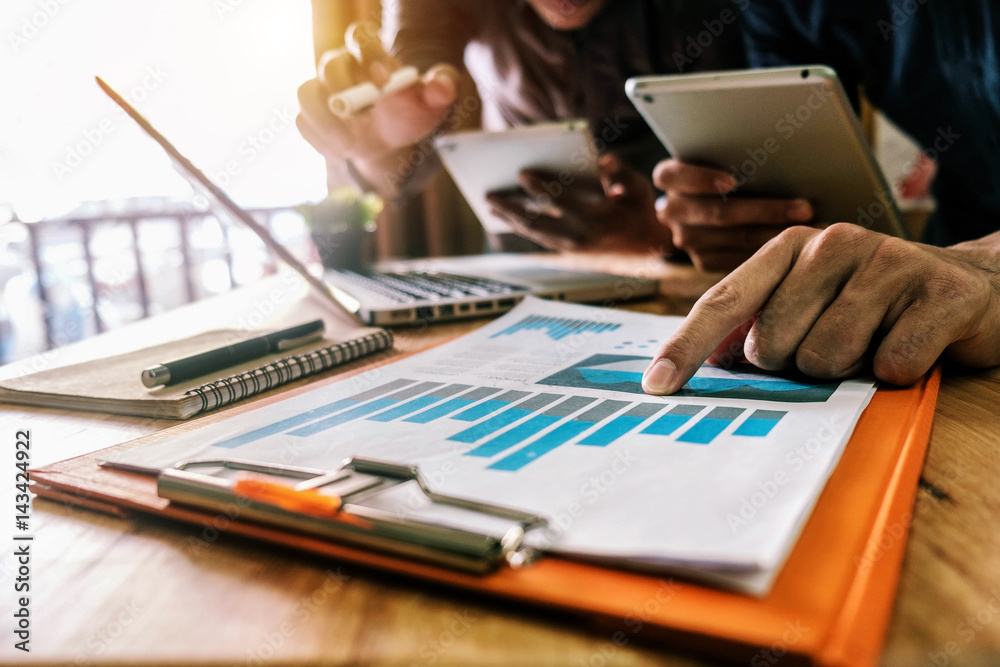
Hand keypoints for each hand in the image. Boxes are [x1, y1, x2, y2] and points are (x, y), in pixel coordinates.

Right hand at [296, 23, 460, 191]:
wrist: (390, 142)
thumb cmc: (410, 114)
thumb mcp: (432, 103)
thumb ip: (442, 89)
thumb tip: (442, 87)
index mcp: (370, 54)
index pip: (361, 37)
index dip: (369, 55)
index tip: (384, 83)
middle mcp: (339, 66)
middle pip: (329, 64)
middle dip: (343, 91)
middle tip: (360, 119)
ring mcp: (320, 90)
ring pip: (307, 94)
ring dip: (325, 121)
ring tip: (349, 144)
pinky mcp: (308, 116)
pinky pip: (303, 124)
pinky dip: (321, 141)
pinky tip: (344, 151)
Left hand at [484, 154, 673, 254]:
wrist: (646, 245)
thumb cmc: (639, 208)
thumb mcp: (637, 186)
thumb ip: (618, 171)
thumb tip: (603, 159)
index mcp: (598, 217)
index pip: (563, 200)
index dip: (541, 186)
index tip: (522, 174)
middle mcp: (581, 235)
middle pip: (537, 221)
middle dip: (512, 207)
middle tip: (490, 194)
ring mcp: (572, 246)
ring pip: (533, 232)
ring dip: (510, 218)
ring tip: (492, 205)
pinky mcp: (567, 250)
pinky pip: (537, 237)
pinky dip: (520, 226)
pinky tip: (507, 215)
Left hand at [641, 224, 999, 393]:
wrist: (978, 289)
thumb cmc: (876, 305)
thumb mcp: (813, 303)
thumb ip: (761, 324)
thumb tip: (708, 363)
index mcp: (792, 246)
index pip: (724, 301)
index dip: (686, 345)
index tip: (656, 385)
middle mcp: (834, 242)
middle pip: (774, 344)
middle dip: (799, 364)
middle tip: (839, 345)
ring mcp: (889, 263)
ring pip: (827, 358)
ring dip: (850, 370)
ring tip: (877, 342)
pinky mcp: (940, 293)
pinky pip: (890, 367)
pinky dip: (898, 374)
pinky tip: (915, 347)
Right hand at [652, 159, 814, 271]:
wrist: (705, 203)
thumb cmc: (724, 167)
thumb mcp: (719, 154)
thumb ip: (734, 152)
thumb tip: (786, 150)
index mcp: (668, 177)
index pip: (673, 176)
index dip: (701, 179)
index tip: (732, 181)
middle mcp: (671, 211)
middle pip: (717, 213)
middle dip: (765, 210)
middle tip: (805, 208)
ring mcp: (685, 239)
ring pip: (736, 238)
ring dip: (778, 233)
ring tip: (813, 227)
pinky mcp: (702, 260)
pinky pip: (740, 259)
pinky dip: (771, 251)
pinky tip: (799, 245)